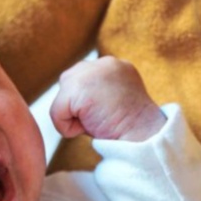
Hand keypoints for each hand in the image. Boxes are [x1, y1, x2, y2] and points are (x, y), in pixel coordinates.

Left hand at [50, 56, 166, 142]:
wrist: (144, 137)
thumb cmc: (131, 128)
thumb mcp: (117, 100)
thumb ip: (99, 92)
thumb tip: (76, 103)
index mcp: (116, 65)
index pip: (84, 78)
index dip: (89, 103)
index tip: (108, 114)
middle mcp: (104, 63)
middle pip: (68, 83)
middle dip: (78, 106)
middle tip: (102, 118)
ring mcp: (90, 73)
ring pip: (62, 99)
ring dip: (74, 117)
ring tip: (98, 121)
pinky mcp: (78, 88)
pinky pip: (57, 113)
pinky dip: (68, 128)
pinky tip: (90, 127)